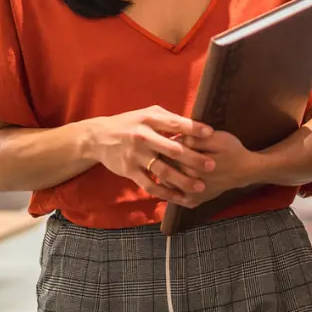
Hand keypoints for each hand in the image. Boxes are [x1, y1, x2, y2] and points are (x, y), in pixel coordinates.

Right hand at [86, 106, 214, 204]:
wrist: (99, 137)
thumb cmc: (130, 123)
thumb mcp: (148, 114)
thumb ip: (168, 119)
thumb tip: (194, 124)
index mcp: (149, 120)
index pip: (175, 124)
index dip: (194, 128)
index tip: (211, 133)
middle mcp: (143, 137)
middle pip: (172, 150)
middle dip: (193, 158)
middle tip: (212, 165)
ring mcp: (136, 156)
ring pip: (163, 171)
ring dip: (183, 180)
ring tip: (200, 186)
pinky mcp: (130, 171)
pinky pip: (150, 185)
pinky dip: (165, 192)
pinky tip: (179, 197)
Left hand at [169, 130, 261, 208]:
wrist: (245, 171)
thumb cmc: (232, 151)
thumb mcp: (218, 138)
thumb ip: (198, 138)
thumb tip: (178, 138)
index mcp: (195, 166)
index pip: (171, 154)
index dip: (168, 143)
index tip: (167, 137)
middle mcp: (191, 183)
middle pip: (167, 169)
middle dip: (163, 157)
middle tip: (162, 147)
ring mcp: (191, 196)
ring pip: (167, 183)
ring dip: (162, 172)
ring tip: (163, 161)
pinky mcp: (193, 202)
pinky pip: (173, 197)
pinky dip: (167, 189)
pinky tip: (167, 178)